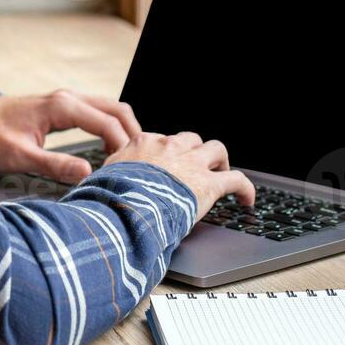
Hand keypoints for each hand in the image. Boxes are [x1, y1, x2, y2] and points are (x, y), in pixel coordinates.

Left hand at [0, 90, 140, 184]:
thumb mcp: (22, 157)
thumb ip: (56, 165)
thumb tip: (87, 173)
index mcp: (61, 106)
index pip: (107, 122)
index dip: (122, 145)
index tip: (124, 168)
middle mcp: (68, 98)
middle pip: (117, 109)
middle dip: (132, 133)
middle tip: (136, 161)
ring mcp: (67, 99)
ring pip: (109, 108)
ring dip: (123, 128)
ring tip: (125, 157)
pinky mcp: (63, 106)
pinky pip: (97, 111)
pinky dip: (111, 126)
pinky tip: (110, 147)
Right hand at [104, 131, 254, 218]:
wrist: (125, 205)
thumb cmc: (110, 195)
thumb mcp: (102, 177)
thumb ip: (109, 173)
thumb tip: (97, 181)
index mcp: (143, 143)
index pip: (161, 140)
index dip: (167, 153)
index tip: (166, 166)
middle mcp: (169, 147)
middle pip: (190, 139)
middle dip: (194, 152)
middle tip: (195, 168)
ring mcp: (191, 163)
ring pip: (216, 149)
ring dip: (219, 161)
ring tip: (221, 174)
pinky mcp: (209, 184)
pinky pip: (237, 179)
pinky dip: (245, 188)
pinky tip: (248, 200)